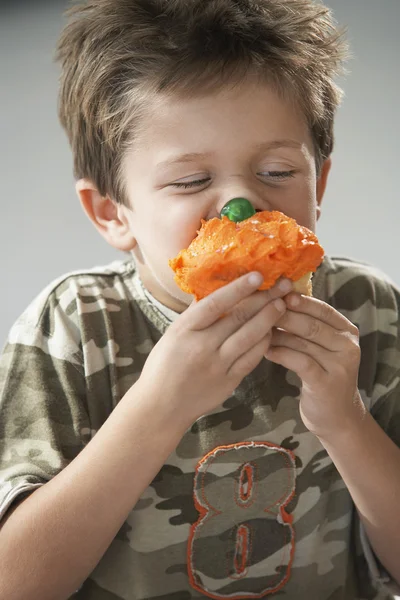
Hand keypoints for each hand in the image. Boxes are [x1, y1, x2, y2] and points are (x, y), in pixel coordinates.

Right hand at [138, 273, 290, 426]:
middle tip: (282, 285)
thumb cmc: (164, 365)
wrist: (161, 406)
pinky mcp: (229, 382)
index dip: (239, 288)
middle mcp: (202, 346)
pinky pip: (252, 359)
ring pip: (250, 337)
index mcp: (184, 330)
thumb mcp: (172, 334)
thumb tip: (217, 288)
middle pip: (239, 318)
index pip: (216, 304)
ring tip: (282, 304)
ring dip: (269, 319)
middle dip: (264, 299)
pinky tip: (272, 331)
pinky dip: (264, 342)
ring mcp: (217, 366)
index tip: (258, 275)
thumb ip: (195, 313)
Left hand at [265, 293, 364, 440]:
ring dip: (277, 334)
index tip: (276, 292)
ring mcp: (340, 365)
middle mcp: (348, 346)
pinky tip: (265, 351)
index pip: (322, 309)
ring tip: (255, 329)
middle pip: (311, 324)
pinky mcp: (326, 383)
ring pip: (303, 342)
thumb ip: (307, 326)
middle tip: (259, 309)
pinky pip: (299, 361)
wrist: (336, 416)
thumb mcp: (320, 348)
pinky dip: (280, 354)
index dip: (299, 300)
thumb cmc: (321, 375)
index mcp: (347, 331)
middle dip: (283, 315)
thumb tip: (277, 298)